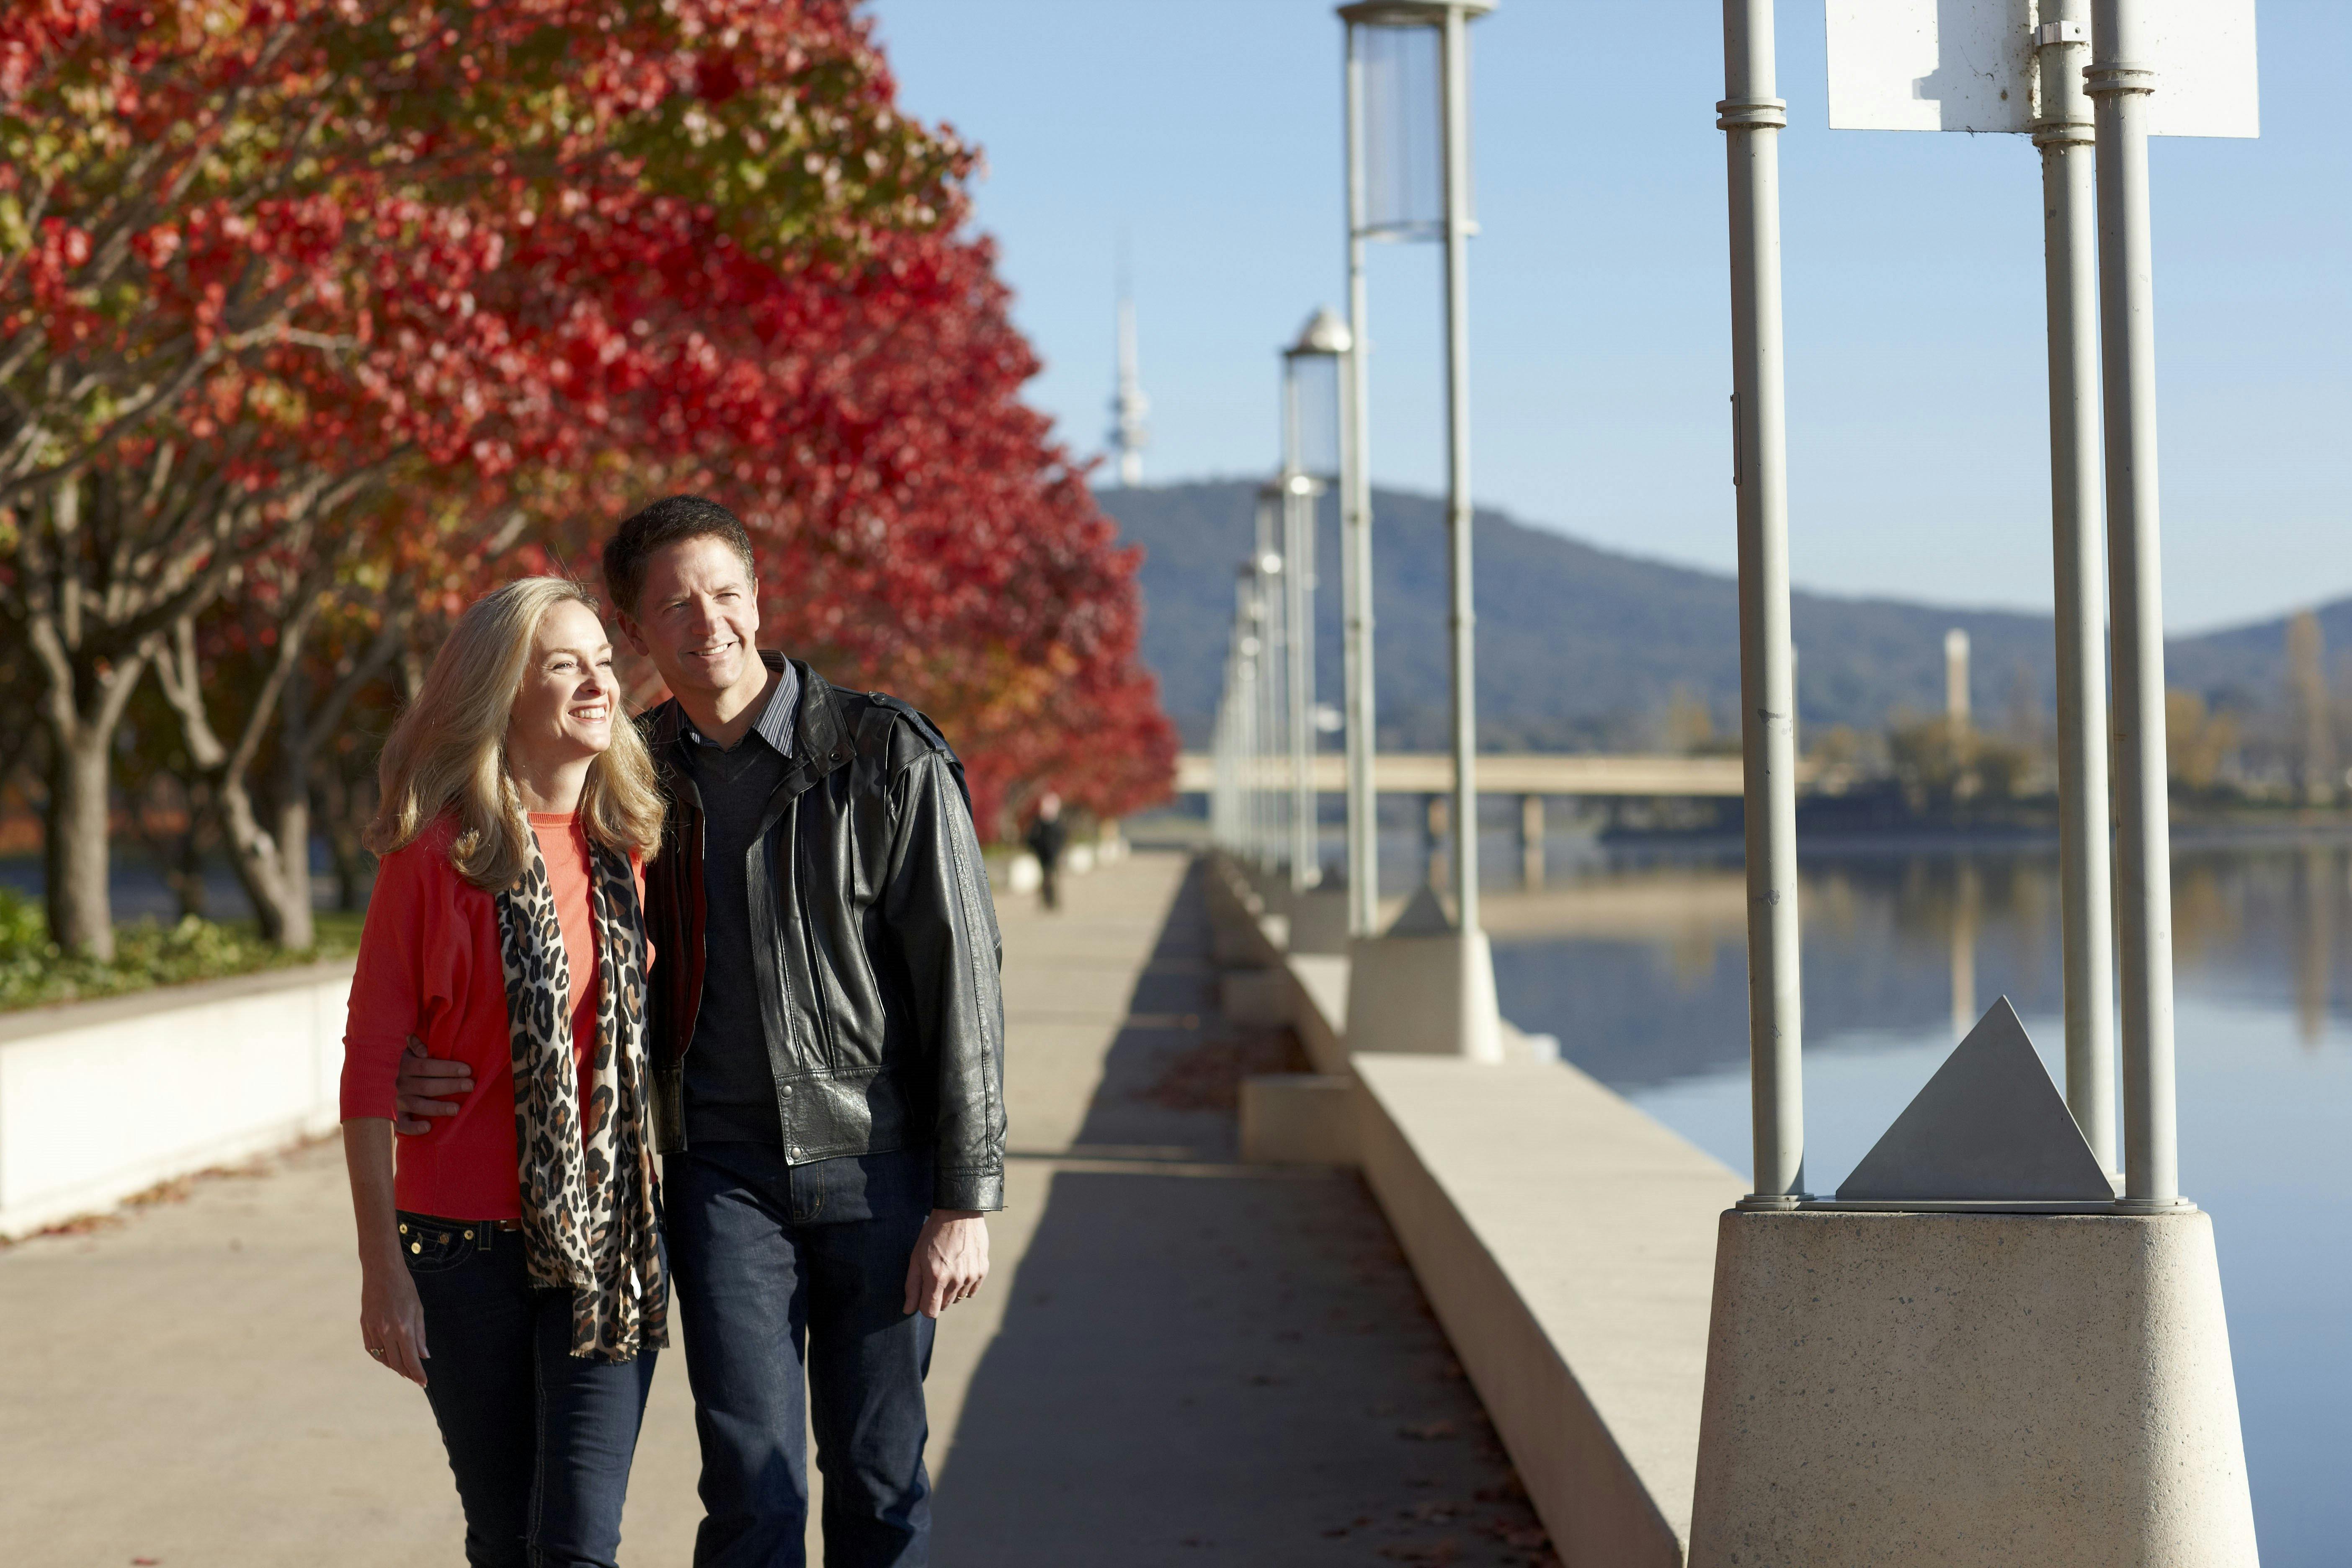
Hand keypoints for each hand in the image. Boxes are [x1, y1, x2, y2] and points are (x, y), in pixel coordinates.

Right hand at [358, 1257, 431, 1386]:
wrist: (381, 1271)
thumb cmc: (404, 1287)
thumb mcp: (418, 1309)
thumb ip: (420, 1335)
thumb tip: (424, 1356)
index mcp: (403, 1328)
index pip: (411, 1359)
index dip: (417, 1374)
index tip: (423, 1383)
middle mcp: (386, 1332)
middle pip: (396, 1362)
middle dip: (407, 1373)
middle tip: (415, 1378)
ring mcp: (373, 1329)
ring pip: (382, 1358)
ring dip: (393, 1366)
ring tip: (404, 1369)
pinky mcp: (364, 1325)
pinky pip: (371, 1349)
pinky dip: (380, 1357)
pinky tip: (388, 1358)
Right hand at [393, 1037, 472, 1136]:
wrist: (373, 1080)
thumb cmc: (402, 1061)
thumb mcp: (404, 1048)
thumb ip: (414, 1043)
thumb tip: (425, 1051)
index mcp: (403, 1065)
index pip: (426, 1066)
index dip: (447, 1068)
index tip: (468, 1070)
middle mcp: (398, 1083)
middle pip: (426, 1086)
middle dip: (450, 1085)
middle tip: (470, 1086)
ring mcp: (395, 1101)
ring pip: (417, 1105)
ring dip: (437, 1108)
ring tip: (457, 1109)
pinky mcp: (393, 1116)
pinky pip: (401, 1124)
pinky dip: (413, 1127)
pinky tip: (428, 1127)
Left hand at [902, 1210, 988, 1319]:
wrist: (959, 1212)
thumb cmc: (933, 1234)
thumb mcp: (916, 1257)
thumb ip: (912, 1286)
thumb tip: (908, 1310)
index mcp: (936, 1277)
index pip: (931, 1312)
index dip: (925, 1306)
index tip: (924, 1295)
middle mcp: (956, 1280)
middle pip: (944, 1306)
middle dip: (937, 1296)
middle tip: (935, 1275)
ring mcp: (971, 1276)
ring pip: (958, 1298)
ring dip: (951, 1290)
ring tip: (948, 1268)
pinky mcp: (982, 1271)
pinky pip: (971, 1291)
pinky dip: (964, 1285)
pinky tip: (960, 1268)